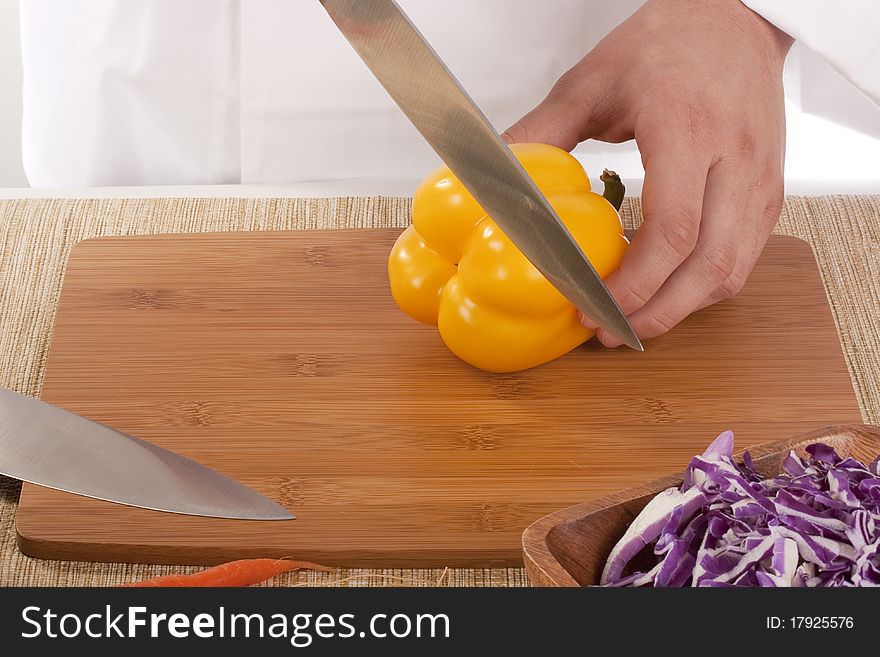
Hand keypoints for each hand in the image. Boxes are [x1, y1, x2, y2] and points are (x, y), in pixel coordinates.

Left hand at [504, 0, 792, 346]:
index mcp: (689, 130)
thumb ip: (542, 132)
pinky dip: (704, 285)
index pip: (672, 231)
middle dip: (657, 313)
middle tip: (608, 333)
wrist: (734, 19)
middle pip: (708, 266)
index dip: (633, 283)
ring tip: (633, 319)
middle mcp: (736, 160)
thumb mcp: (592, 81)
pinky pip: (744, 256)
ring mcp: (761, 178)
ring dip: (682, 307)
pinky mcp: (769, 189)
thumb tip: (494, 177)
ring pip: (731, 270)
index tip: (589, 305)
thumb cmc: (665, 43)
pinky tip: (667, 289)